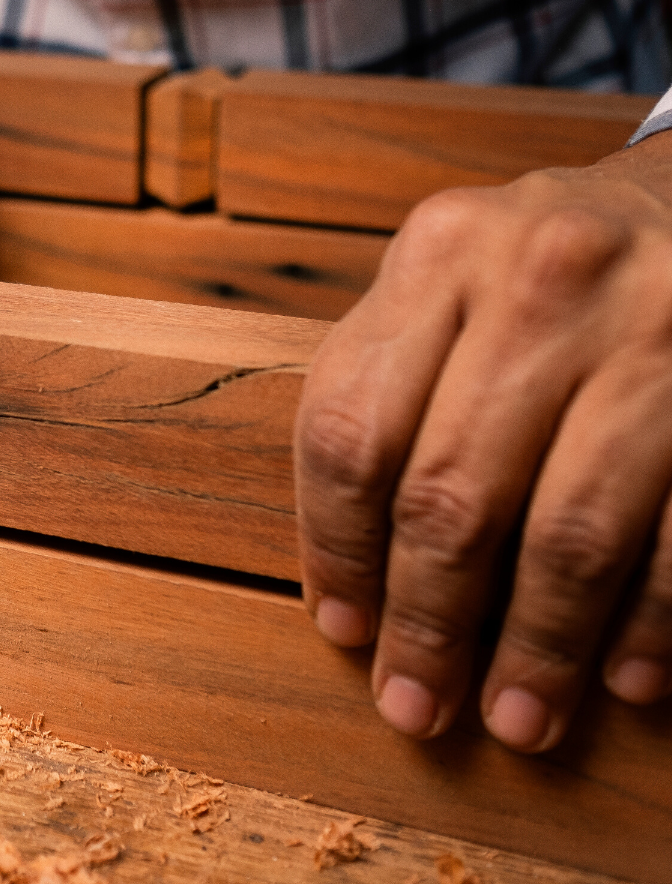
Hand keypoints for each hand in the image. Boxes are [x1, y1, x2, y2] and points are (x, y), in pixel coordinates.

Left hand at [295, 133, 671, 751]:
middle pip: (450, 491)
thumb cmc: (538, 272)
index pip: (351, 429)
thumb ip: (386, 390)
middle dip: (428, 622)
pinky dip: (650, 622)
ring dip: (537, 647)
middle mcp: (541, 280)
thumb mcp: (445, 282)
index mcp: (440, 254)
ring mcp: (652, 329)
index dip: (336, 549)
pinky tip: (627, 680)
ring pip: (568, 530)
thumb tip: (349, 585)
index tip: (343, 632)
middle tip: (416, 706)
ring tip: (517, 721)